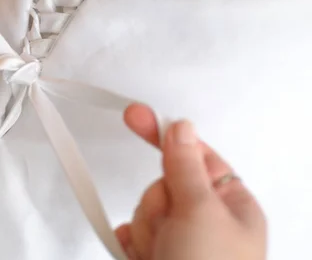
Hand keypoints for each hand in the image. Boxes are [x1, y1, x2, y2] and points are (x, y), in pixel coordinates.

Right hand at [117, 104, 266, 259]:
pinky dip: (132, 244)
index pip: (194, 155)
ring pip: (143, 210)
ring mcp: (179, 239)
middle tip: (172, 228)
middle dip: (157, 205)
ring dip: (146, 230)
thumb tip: (181, 128)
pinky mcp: (155, 254)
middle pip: (160, 184)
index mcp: (230, 205)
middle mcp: (205, 220)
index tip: (137, 115)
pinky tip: (147, 256)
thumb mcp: (201, 213)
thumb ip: (186, 167)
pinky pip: (130, 232)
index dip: (165, 135)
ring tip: (163, 252)